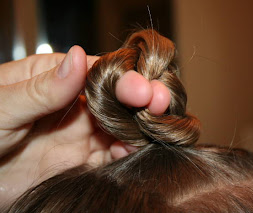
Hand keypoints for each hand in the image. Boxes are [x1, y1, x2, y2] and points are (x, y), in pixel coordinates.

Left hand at [0, 46, 170, 204]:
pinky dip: (130, 151)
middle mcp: (75, 104)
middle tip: (160, 101)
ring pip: (123, 124)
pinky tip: (137, 149)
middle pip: (118, 96)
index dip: (123, 76)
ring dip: (142, 124)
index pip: (99, 70)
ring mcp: (82, 132)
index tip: (140, 87)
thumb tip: (80, 59)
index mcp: (55, 77)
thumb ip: (42, 88)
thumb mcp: (1, 105)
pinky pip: (114, 153)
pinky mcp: (84, 160)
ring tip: (158, 127)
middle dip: (143, 97)